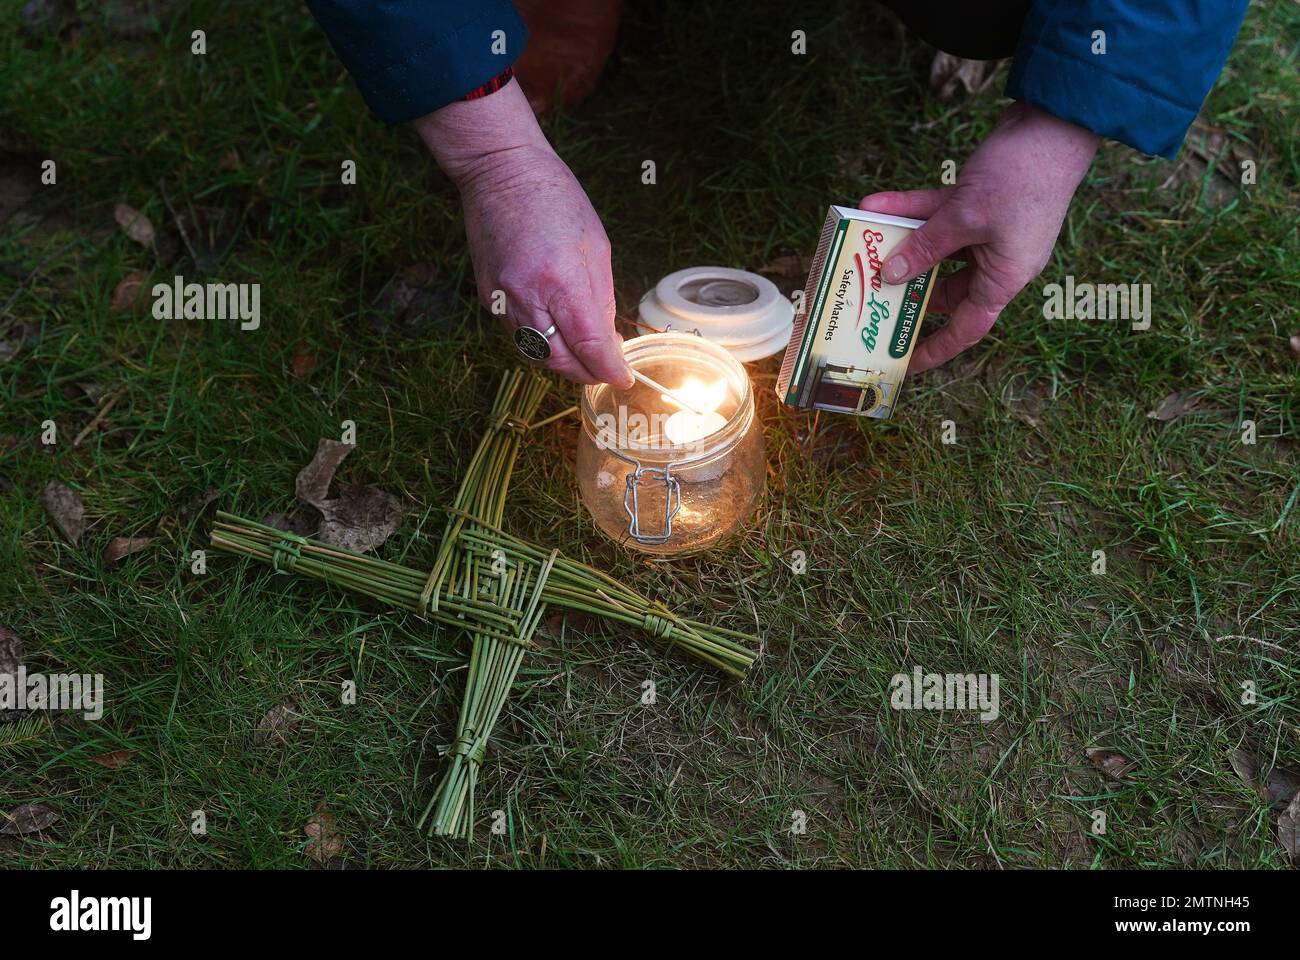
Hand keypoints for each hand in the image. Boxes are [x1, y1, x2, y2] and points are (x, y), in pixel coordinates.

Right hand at [414, 83, 631, 387]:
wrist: (500, 172)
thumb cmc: (555, 199)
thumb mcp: (596, 246)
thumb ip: (601, 300)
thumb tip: (609, 341)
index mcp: (561, 280)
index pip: (589, 346)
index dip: (609, 370)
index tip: (624, 378)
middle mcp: (527, 296)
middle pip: (560, 361)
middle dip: (587, 372)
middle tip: (607, 368)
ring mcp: (502, 299)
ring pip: (537, 354)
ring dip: (564, 362)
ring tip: (586, 354)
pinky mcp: (487, 297)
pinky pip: (519, 335)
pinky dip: (542, 343)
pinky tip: (558, 333)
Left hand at [860, 102, 1099, 372]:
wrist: (1053, 123)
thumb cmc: (1023, 179)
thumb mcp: (966, 217)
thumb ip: (926, 247)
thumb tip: (890, 274)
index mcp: (1004, 278)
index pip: (967, 328)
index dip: (937, 348)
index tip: (907, 363)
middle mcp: (996, 260)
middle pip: (945, 287)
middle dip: (907, 288)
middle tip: (869, 296)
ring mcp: (987, 231)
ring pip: (936, 246)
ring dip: (901, 243)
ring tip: (863, 245)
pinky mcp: (980, 202)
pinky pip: (938, 214)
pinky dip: (910, 209)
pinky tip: (875, 203)